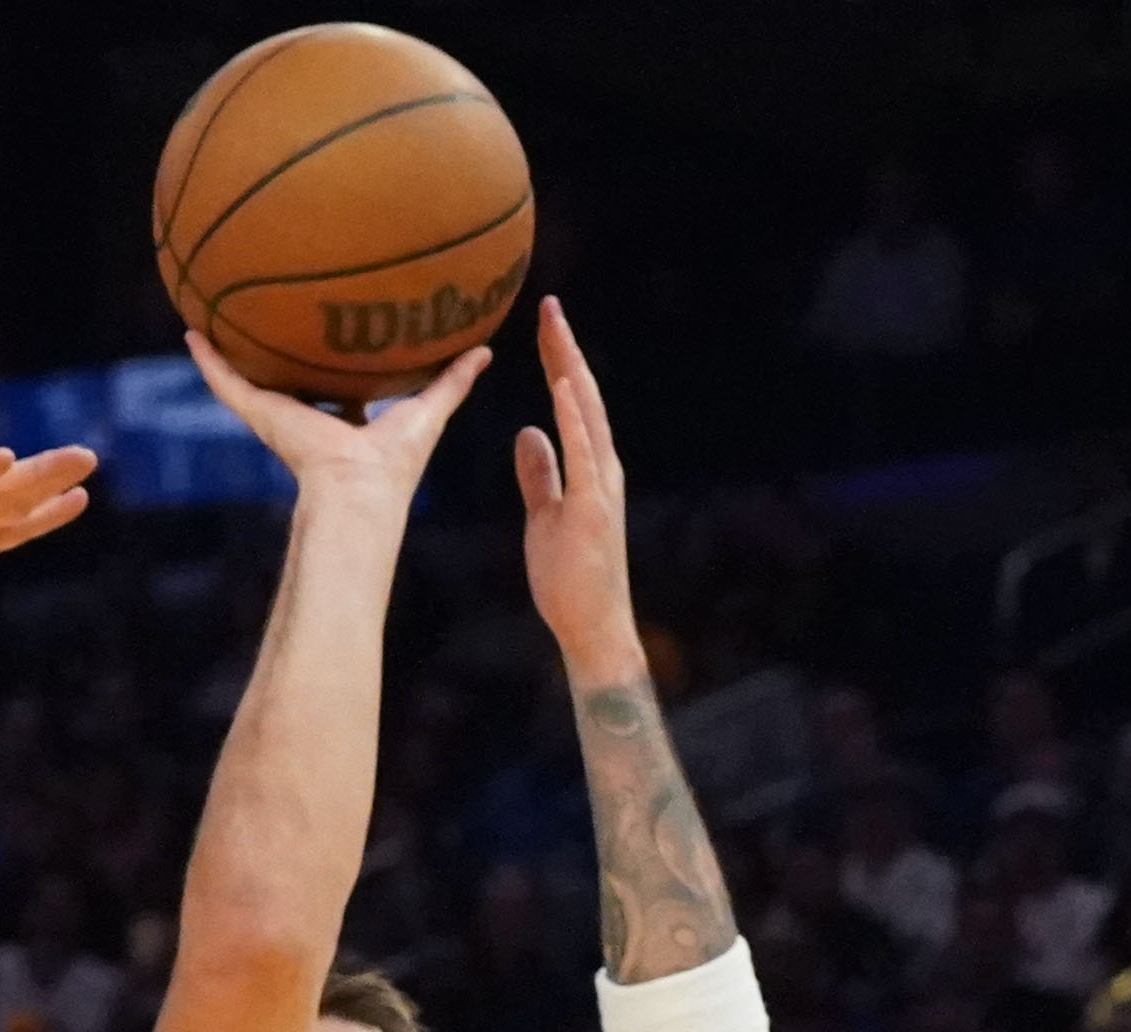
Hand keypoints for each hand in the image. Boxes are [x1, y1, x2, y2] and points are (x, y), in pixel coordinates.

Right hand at [187, 331, 488, 500]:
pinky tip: (191, 331)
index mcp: (345, 426)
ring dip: (230, 355)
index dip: (335, 369)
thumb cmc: (396, 462)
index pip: (338, 394)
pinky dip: (208, 360)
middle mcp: (309, 421)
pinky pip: (227, 382)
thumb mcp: (429, 410)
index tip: (333, 341)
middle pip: (289, 383)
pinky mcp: (261, 414)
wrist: (358, 487)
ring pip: (249, 381)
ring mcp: (280, 418)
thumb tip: (485, 349)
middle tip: (268, 318)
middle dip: (279, 357)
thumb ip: (453, 381)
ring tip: (210, 319)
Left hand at [511, 297, 639, 678]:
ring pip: (587, 415)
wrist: (592, 625)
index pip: (571, 404)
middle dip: (565, 351)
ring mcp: (601, 486)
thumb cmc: (569, 578)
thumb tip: (528, 433)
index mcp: (589, 468)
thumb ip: (540, 473)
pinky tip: (561, 385)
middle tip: (548, 307)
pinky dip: (573, 417)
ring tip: (555, 329)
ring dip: (571, 369)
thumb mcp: (545, 515)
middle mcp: (601, 468)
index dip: (558, 362)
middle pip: (582, 397)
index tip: (544, 326)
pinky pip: (584, 453)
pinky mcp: (592, 507)